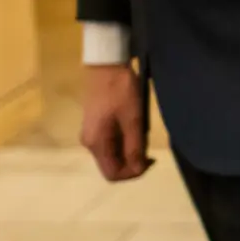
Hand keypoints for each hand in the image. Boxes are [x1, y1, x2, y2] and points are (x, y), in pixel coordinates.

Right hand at [79, 63, 151, 181]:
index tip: (150, 160)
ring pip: (112, 154)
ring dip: (129, 151)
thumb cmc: (121, 92)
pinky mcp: (96, 125)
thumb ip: (135, 147)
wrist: (106, 65)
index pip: (112, 174)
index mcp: (96, 144)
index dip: (132, 173)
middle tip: (149, 147)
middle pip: (111, 165)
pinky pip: (111, 143)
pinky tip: (135, 128)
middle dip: (132, 162)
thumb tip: (137, 169)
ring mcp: (91, 134)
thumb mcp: (133, 120)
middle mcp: (89, 143)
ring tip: (142, 134)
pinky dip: (125, 142)